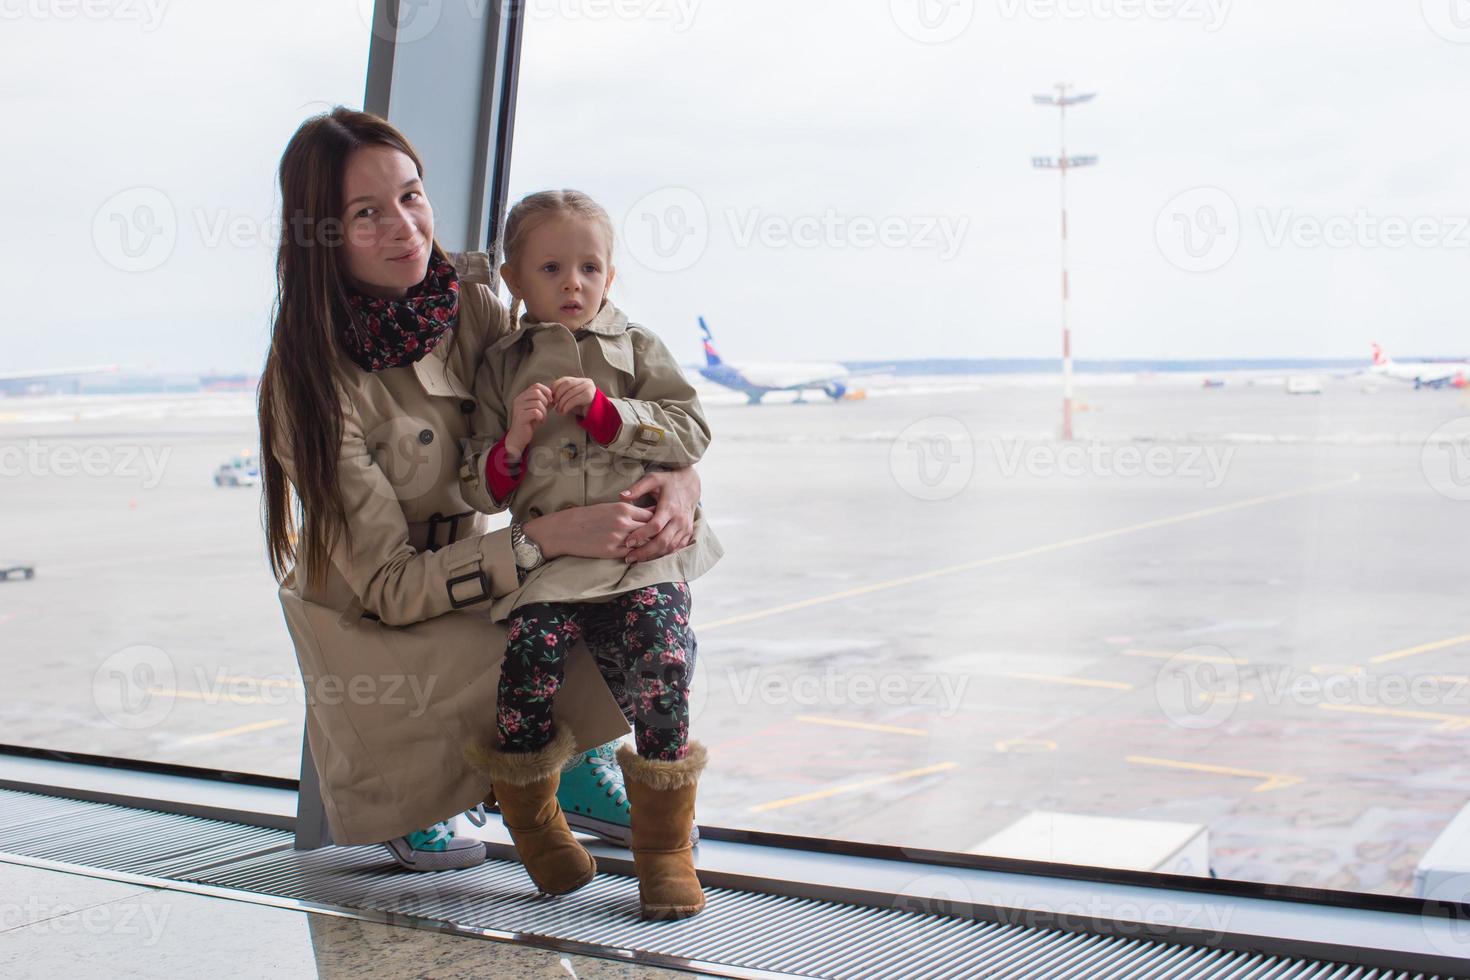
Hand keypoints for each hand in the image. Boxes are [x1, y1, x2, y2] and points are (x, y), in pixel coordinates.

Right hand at [505, 382, 550, 456]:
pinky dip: (541, 416)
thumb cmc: (529, 423)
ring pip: (538, 402)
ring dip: (544, 411)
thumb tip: (555, 396)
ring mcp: (518, 408)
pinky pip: (536, 412)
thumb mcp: (539, 410)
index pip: (536, 385)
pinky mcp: (520, 416)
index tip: (551, 401)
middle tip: (545, 411)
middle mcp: (518, 399)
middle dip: (545, 402)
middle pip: (537, 392)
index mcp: (522, 396)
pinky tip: (540, 421)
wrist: (519, 437)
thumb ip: (546, 402)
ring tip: (542, 417)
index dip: (546, 391)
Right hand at [523, 502, 654, 559]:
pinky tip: (641, 555)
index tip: (661, 525)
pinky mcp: (611, 551)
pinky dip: (638, 555)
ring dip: (650, 546)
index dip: (658, 520)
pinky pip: (632, 554)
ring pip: (644, 543)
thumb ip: (628, 511)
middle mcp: (623, 522)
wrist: (565, 529)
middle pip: (652, 529)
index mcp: (623, 508)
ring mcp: (618, 538)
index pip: (652, 514)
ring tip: (655, 548)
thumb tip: (647, 514)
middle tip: (663, 538)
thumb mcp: (608, 507)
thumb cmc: (587, 516)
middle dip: (657, 534)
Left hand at [550, 376, 596, 417]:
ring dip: (561, 403)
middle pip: (566, 384)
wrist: (596, 415)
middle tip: (554, 404)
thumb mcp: (571, 397)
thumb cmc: (582, 407)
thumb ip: (564, 393)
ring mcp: (588, 388)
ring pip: (569, 393)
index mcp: (580, 380)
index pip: (564, 379)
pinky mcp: (589, 396)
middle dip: (558, 395)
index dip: (555, 387)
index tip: (551, 396)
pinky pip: (573, 400)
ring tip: (558, 410)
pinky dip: (566, 406)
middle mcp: (585, 381)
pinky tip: (563, 412)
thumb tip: (551, 394)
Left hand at [618, 466, 699, 562]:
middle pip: (663, 541)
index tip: (627, 542)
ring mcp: (685, 527)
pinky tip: (651, 557)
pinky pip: (677, 548)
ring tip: (637, 559)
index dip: (641, 535)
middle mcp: (679, 519)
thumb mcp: (653, 479)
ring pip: (670, 547)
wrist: (691, 485)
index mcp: (669, 507)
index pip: (655, 526)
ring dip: (653, 556)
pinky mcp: (688, 532)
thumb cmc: (668, 482)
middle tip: (629, 557)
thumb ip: (637, 487)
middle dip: (645, 551)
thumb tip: (621, 495)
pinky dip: (664, 555)